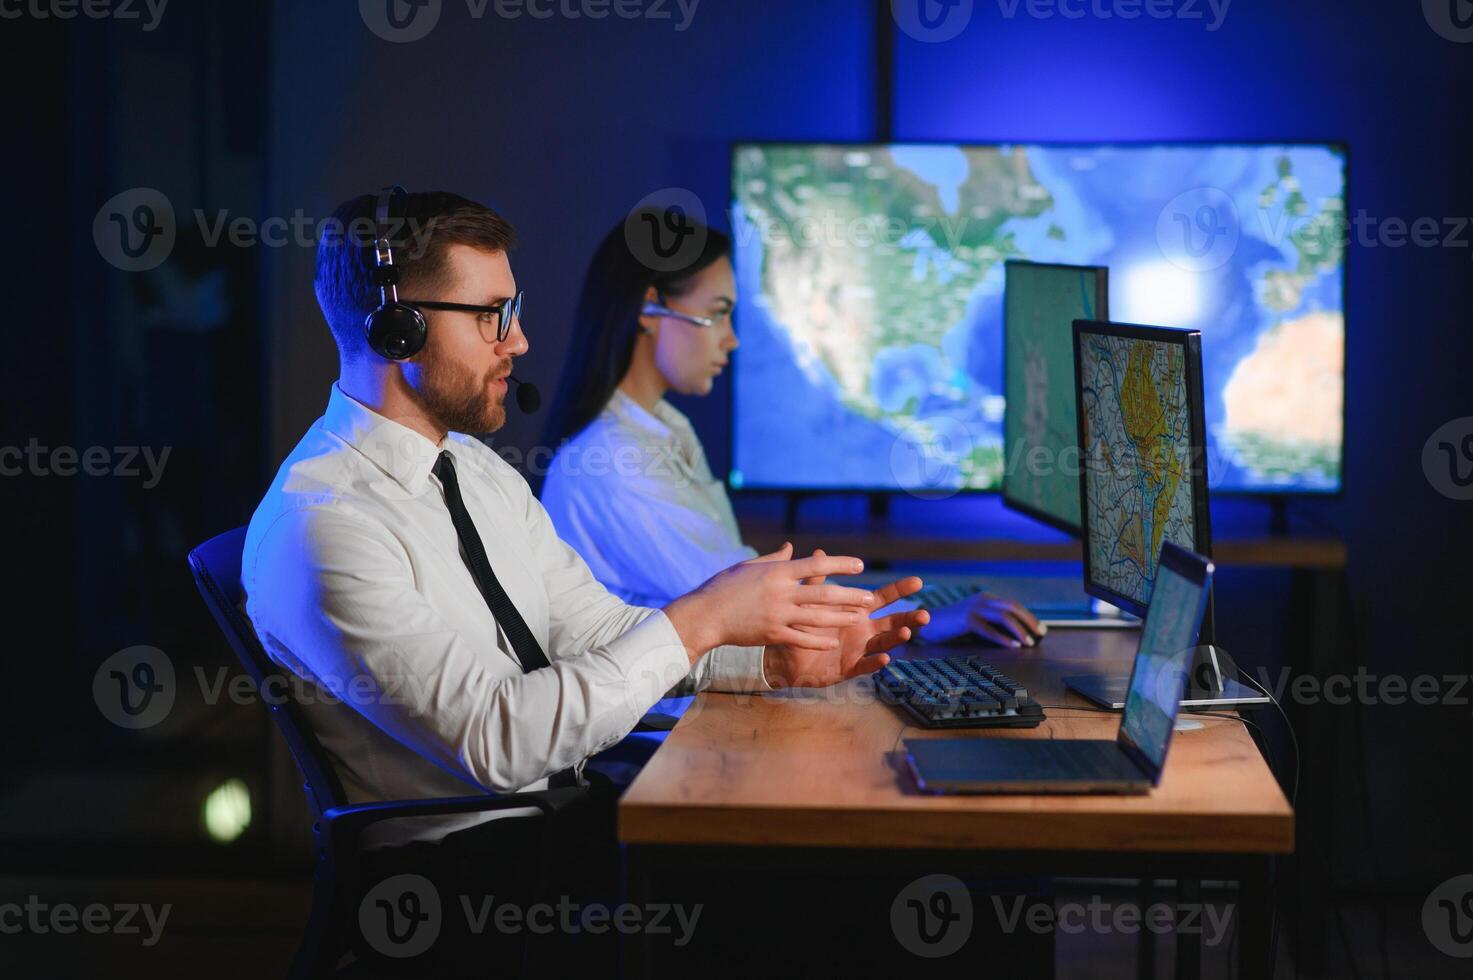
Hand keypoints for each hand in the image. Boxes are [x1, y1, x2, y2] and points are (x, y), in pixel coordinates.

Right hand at [662, 543, 876, 662]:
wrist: (705, 615)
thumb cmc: (724, 587)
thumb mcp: (748, 566)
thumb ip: (774, 559)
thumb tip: (791, 547)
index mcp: (776, 572)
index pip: (815, 565)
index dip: (839, 565)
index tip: (860, 565)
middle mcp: (781, 593)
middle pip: (823, 594)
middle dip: (849, 595)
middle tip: (870, 597)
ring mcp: (778, 615)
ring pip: (817, 618)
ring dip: (841, 618)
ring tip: (859, 618)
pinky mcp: (772, 634)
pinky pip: (802, 638)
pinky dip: (819, 640)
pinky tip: (833, 642)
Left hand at [762, 550, 930, 688]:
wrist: (785, 654)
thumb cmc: (801, 624)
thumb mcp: (810, 601)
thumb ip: (816, 580)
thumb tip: (819, 552)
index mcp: (857, 610)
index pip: (883, 598)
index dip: (900, 590)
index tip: (918, 581)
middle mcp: (863, 630)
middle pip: (892, 622)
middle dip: (909, 619)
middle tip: (925, 615)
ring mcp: (859, 649)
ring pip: (882, 643)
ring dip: (895, 638)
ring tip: (905, 632)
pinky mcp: (849, 668)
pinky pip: (864, 666)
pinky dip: (874, 663)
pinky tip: (884, 658)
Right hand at [920, 592, 1045, 647]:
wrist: (926, 624)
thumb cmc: (951, 626)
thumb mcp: (974, 620)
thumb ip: (991, 623)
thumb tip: (1014, 636)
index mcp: (985, 598)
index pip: (1013, 605)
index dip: (1029, 617)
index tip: (1041, 629)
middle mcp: (982, 600)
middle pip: (1013, 608)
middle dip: (1030, 621)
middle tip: (1041, 635)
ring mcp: (974, 608)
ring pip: (1004, 617)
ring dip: (1020, 630)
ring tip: (1030, 643)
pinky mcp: (966, 619)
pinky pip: (990, 629)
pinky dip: (1004, 638)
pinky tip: (1014, 646)